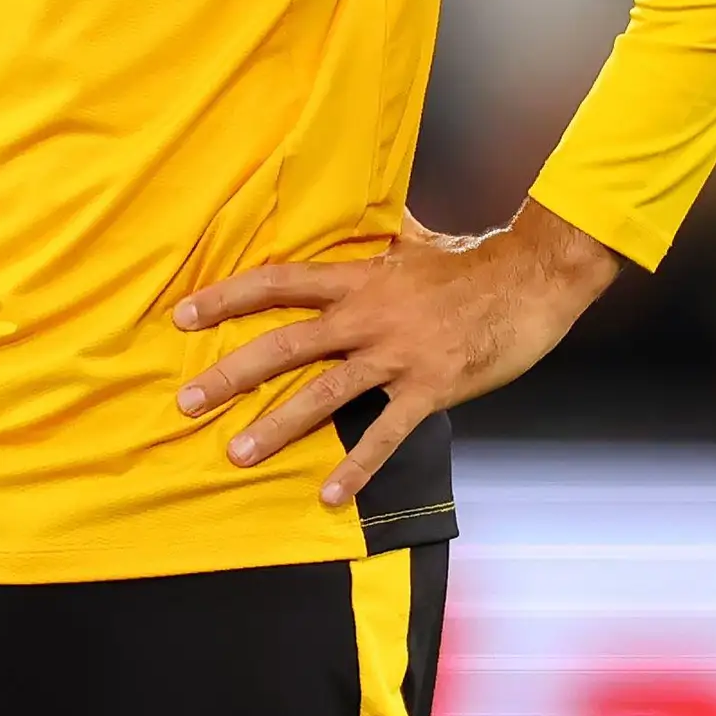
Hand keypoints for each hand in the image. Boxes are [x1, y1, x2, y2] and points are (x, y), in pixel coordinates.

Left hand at [169, 202, 620, 506]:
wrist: (533, 279)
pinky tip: (330, 495)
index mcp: (359, 280)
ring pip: (323, 394)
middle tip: (187, 400)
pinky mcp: (429, 390)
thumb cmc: (474, 265)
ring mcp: (397, 356)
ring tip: (237, 452)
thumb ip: (378, 246)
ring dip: (277, 426)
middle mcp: (367, 317)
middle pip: (284, 345)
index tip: (183, 315)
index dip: (227, 298)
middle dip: (231, 375)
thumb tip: (363, 220)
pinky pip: (385, 435)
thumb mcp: (414, 246)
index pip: (278, 284)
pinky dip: (357, 468)